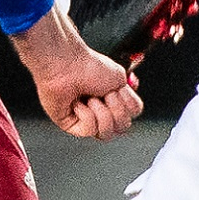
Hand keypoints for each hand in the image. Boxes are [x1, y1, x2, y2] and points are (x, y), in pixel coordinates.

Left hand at [10, 10, 143, 140]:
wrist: (67, 65)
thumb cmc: (89, 66)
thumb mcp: (120, 78)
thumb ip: (129, 95)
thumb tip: (131, 106)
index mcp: (111, 99)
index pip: (131, 115)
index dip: (129, 105)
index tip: (121, 89)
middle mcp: (100, 110)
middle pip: (122, 127)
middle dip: (117, 110)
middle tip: (106, 94)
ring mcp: (86, 119)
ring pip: (107, 134)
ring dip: (103, 114)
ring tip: (91, 99)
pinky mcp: (71, 125)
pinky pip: (89, 131)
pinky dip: (87, 115)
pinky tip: (78, 104)